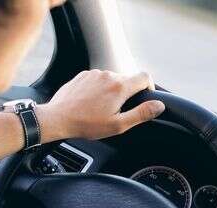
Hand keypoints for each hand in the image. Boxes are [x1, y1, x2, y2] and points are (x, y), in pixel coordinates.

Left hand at [36, 70, 165, 140]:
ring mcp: (94, 73)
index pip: (145, 77)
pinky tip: (90, 103)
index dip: (149, 87)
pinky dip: (98, 89)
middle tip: (117, 112)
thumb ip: (141, 114)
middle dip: (127, 94)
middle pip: (127, 80)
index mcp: (120, 87)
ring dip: (111, 92)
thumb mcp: (118, 125)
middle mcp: (108, 75)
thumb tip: (159, 106)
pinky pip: (98, 79)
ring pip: (112, 80)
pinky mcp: (83, 75)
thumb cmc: (86, 124)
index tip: (144, 98)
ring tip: (101, 109)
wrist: (58, 118)